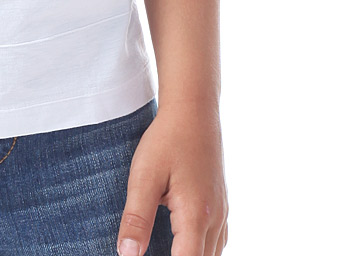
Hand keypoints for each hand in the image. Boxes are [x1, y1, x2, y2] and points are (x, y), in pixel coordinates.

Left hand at [116, 101, 228, 255]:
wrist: (194, 109)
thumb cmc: (167, 139)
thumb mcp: (144, 176)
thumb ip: (136, 218)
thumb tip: (128, 255)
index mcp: (196, 216)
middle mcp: (215, 220)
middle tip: (151, 252)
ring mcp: (222, 213)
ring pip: (213, 255)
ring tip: (168, 248)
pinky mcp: (221, 205)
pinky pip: (217, 242)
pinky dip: (201, 251)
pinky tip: (185, 246)